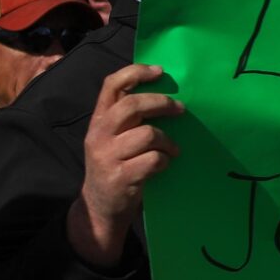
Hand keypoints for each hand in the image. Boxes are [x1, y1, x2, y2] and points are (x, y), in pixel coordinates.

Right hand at [67, 64, 181, 267]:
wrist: (100, 208)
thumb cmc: (116, 167)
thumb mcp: (113, 139)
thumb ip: (129, 119)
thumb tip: (167, 96)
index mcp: (98, 120)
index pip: (111, 85)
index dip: (135, 73)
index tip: (160, 71)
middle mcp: (99, 135)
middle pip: (132, 106)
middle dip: (162, 104)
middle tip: (181, 110)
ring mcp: (107, 156)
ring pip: (147, 134)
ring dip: (168, 141)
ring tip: (173, 149)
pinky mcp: (120, 177)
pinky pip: (153, 160)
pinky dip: (165, 161)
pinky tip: (165, 165)